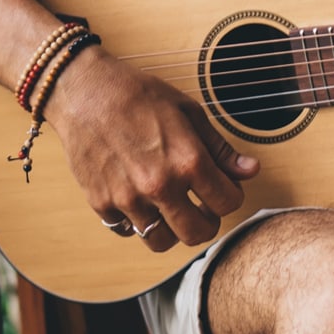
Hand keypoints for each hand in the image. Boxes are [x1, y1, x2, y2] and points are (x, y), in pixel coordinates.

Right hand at [43, 47, 260, 253]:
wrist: (84, 91)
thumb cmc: (138, 95)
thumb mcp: (189, 112)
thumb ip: (220, 148)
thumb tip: (250, 171)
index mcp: (187, 161)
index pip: (227, 202)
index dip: (231, 196)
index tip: (223, 188)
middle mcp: (159, 186)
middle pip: (197, 234)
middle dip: (206, 223)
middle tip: (202, 209)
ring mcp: (128, 199)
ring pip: (160, 241)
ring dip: (171, 229)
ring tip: (170, 208)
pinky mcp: (101, 204)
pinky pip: (126, 231)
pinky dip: (136, 222)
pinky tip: (140, 200)